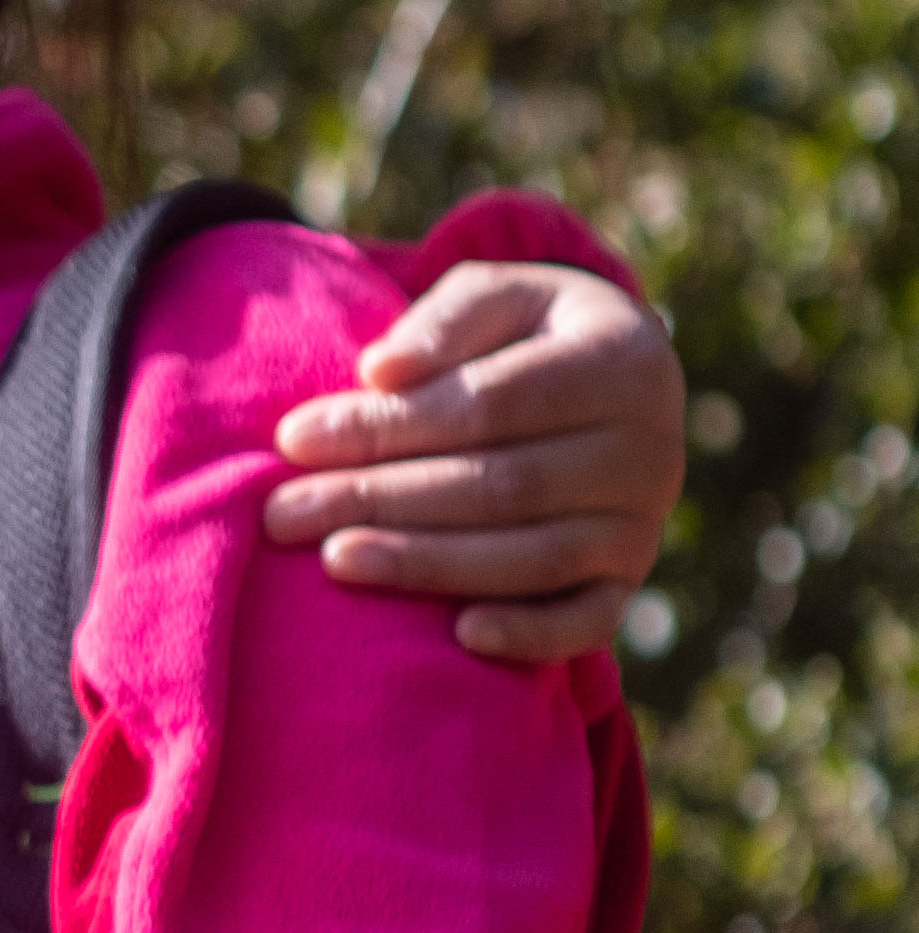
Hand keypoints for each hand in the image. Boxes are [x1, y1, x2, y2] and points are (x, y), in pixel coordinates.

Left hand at [262, 257, 680, 665]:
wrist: (614, 380)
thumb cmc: (529, 333)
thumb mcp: (499, 296)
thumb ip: (444, 321)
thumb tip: (381, 372)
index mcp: (621, 360)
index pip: (489, 404)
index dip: (388, 425)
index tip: (294, 439)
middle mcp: (647, 448)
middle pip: (501, 486)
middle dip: (382, 499)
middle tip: (284, 513)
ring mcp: (642, 523)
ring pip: (531, 559)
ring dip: (426, 565)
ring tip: (332, 558)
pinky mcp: (627, 578)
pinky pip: (586, 622)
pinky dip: (528, 636)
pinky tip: (459, 636)